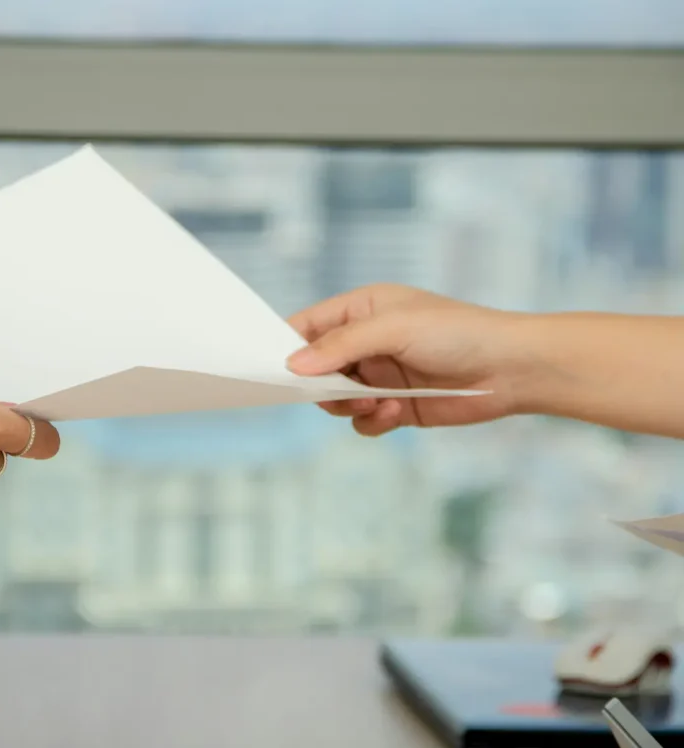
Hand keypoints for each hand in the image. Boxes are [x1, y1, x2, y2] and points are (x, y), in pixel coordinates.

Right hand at [287, 284, 532, 436]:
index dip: (287, 346)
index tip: (273, 370)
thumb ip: (340, 346)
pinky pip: (363, 422)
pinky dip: (371, 421)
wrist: (513, 369)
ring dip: (348, 405)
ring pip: (336, 399)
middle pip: (316, 369)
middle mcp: (366, 342)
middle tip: (333, 392)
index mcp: (361, 310)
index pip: (308, 325)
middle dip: (320, 384)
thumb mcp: (393, 329)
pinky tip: (393, 412)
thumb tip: (293, 366)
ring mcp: (380, 375)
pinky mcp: (396, 406)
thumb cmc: (458, 332)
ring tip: (374, 403)